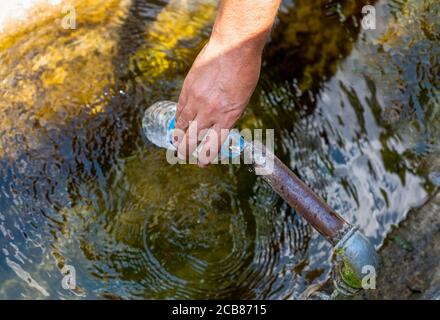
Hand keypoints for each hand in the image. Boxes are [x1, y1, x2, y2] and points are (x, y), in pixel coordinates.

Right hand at [174, 38, 262, 166]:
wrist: (234, 47)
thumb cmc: (245, 71)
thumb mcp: (242, 98)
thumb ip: (228, 113)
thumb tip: (217, 123)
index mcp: (228, 117)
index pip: (212, 146)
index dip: (205, 158)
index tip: (201, 164)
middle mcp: (211, 112)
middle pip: (192, 139)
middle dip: (185, 151)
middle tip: (182, 155)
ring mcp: (197, 100)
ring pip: (182, 126)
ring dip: (178, 136)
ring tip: (177, 142)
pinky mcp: (188, 88)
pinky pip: (179, 109)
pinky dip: (178, 118)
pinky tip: (177, 123)